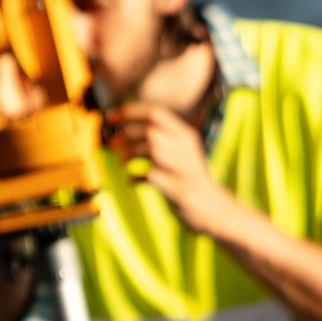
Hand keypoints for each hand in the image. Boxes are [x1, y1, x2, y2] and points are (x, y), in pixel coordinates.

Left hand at [105, 104, 243, 236]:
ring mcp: (184, 169)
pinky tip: (131, 181)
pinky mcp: (178, 189)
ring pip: (152, 149)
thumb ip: (160, 139)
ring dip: (130, 154)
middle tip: (112, 144)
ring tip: (121, 162)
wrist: (211, 208)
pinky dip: (135, 177)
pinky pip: (150, 176)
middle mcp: (186, 149)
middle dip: (126, 134)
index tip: (109, 118)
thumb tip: (123, 131)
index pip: (156, 113)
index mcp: (186, 136)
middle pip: (151, 131)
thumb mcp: (179, 153)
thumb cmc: (187, 179)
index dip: (129, 112)